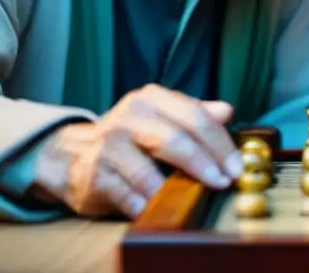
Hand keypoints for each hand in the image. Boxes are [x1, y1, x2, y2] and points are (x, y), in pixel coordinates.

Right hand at [33, 84, 242, 218]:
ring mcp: (108, 146)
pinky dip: (146, 206)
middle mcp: (129, 117)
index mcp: (152, 98)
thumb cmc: (131, 137)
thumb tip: (227, 112)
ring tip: (193, 199)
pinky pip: (127, 196)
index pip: (195, 117)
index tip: (236, 167)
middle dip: (204, 164)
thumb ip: (196, 114)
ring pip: (149, 172)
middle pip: (175, 141)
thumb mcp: (163, 117)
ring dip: (175, 189)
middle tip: (224, 183)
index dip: (220, 144)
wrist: (73, 154)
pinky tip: (158, 210)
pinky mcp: (93, 176)